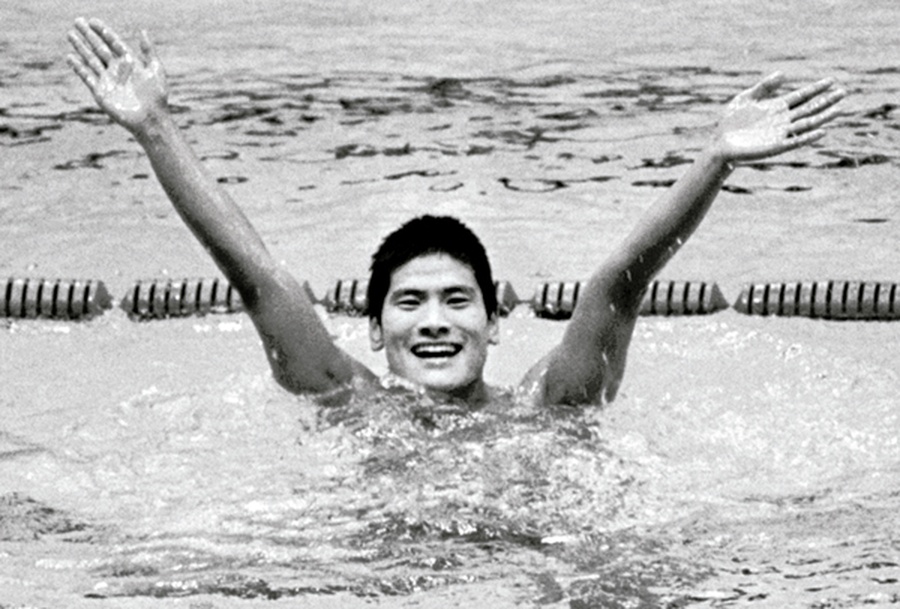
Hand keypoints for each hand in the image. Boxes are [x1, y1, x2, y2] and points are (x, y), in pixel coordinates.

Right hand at [67, 18, 167, 131]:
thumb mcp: (156, 70)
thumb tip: (143, 31)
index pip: (114, 43)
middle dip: (89, 35)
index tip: (92, 21)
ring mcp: (108, 80)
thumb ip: (148, 51)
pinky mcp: (101, 92)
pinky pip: (87, 77)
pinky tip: (71, 58)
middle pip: (100, 48)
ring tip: (70, 34)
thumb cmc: (156, 96)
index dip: (103, 31)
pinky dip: (79, 68)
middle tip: (77, 21)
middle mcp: (117, 70)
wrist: (150, 119)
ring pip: (91, 59)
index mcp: (130, 63)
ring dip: (81, 48)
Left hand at [714, 72, 844, 161]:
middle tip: (843, 92)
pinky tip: (821, 131)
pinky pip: (795, 141)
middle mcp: (782, 120)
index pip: (801, 96)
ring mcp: (780, 133)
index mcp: (776, 107)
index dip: (816, 89)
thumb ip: (764, 87)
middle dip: (826, 101)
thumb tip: (784, 74)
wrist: (720, 143)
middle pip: (809, 109)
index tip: (831, 81)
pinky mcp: (775, 146)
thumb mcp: (746, 98)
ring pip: (807, 124)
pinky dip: (808, 137)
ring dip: (823, 117)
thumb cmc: (731, 122)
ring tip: (839, 109)